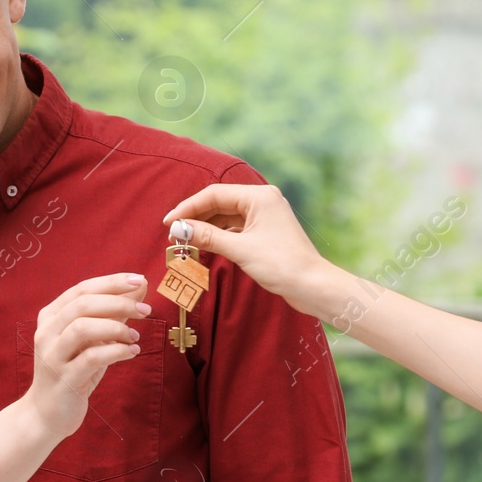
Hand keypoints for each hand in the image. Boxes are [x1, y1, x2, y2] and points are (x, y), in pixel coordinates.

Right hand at [24, 272, 148, 439]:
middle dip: (119, 303)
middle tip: (146, 310)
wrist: (48, 413)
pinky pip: (92, 357)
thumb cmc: (74, 370)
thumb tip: (140, 286)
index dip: (112, 282)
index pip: (82, 289)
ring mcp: (53, 356)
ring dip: (116, 327)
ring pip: (82, 327)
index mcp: (51, 316)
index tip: (141, 280)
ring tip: (135, 337)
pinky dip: (116, 351)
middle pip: (83, 304)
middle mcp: (47, 332)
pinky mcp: (64, 379)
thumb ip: (113, 312)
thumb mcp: (93, 339)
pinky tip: (131, 353)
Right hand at [163, 184, 333, 316]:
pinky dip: (218, 236)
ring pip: (225, 217)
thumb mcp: (240, 250)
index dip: (188, 207)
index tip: (168, 223)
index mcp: (259, 197)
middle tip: (173, 234)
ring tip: (185, 241)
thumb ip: (207, 236)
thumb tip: (178, 229)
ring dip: (205, 228)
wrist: (313, 286)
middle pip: (218, 203)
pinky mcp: (264, 232)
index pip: (214, 195)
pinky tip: (204, 245)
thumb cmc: (282, 265)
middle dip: (195, 218)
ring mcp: (264, 216)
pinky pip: (234, 228)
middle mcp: (262, 201)